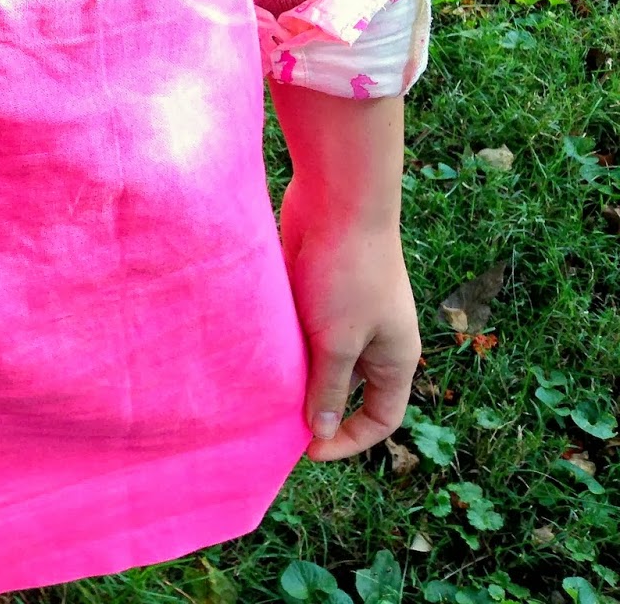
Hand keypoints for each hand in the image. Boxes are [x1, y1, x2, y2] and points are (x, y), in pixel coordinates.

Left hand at [279, 174, 421, 461]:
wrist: (338, 198)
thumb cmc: (347, 270)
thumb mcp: (339, 339)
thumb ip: (329, 386)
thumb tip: (321, 430)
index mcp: (396, 357)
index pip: (381, 418)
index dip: (348, 440)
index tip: (306, 450)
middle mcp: (375, 339)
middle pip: (347, 391)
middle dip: (314, 408)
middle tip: (272, 424)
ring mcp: (346, 313)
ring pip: (319, 360)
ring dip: (293, 375)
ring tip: (257, 391)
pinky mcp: (317, 290)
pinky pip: (301, 330)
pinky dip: (282, 344)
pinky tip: (253, 351)